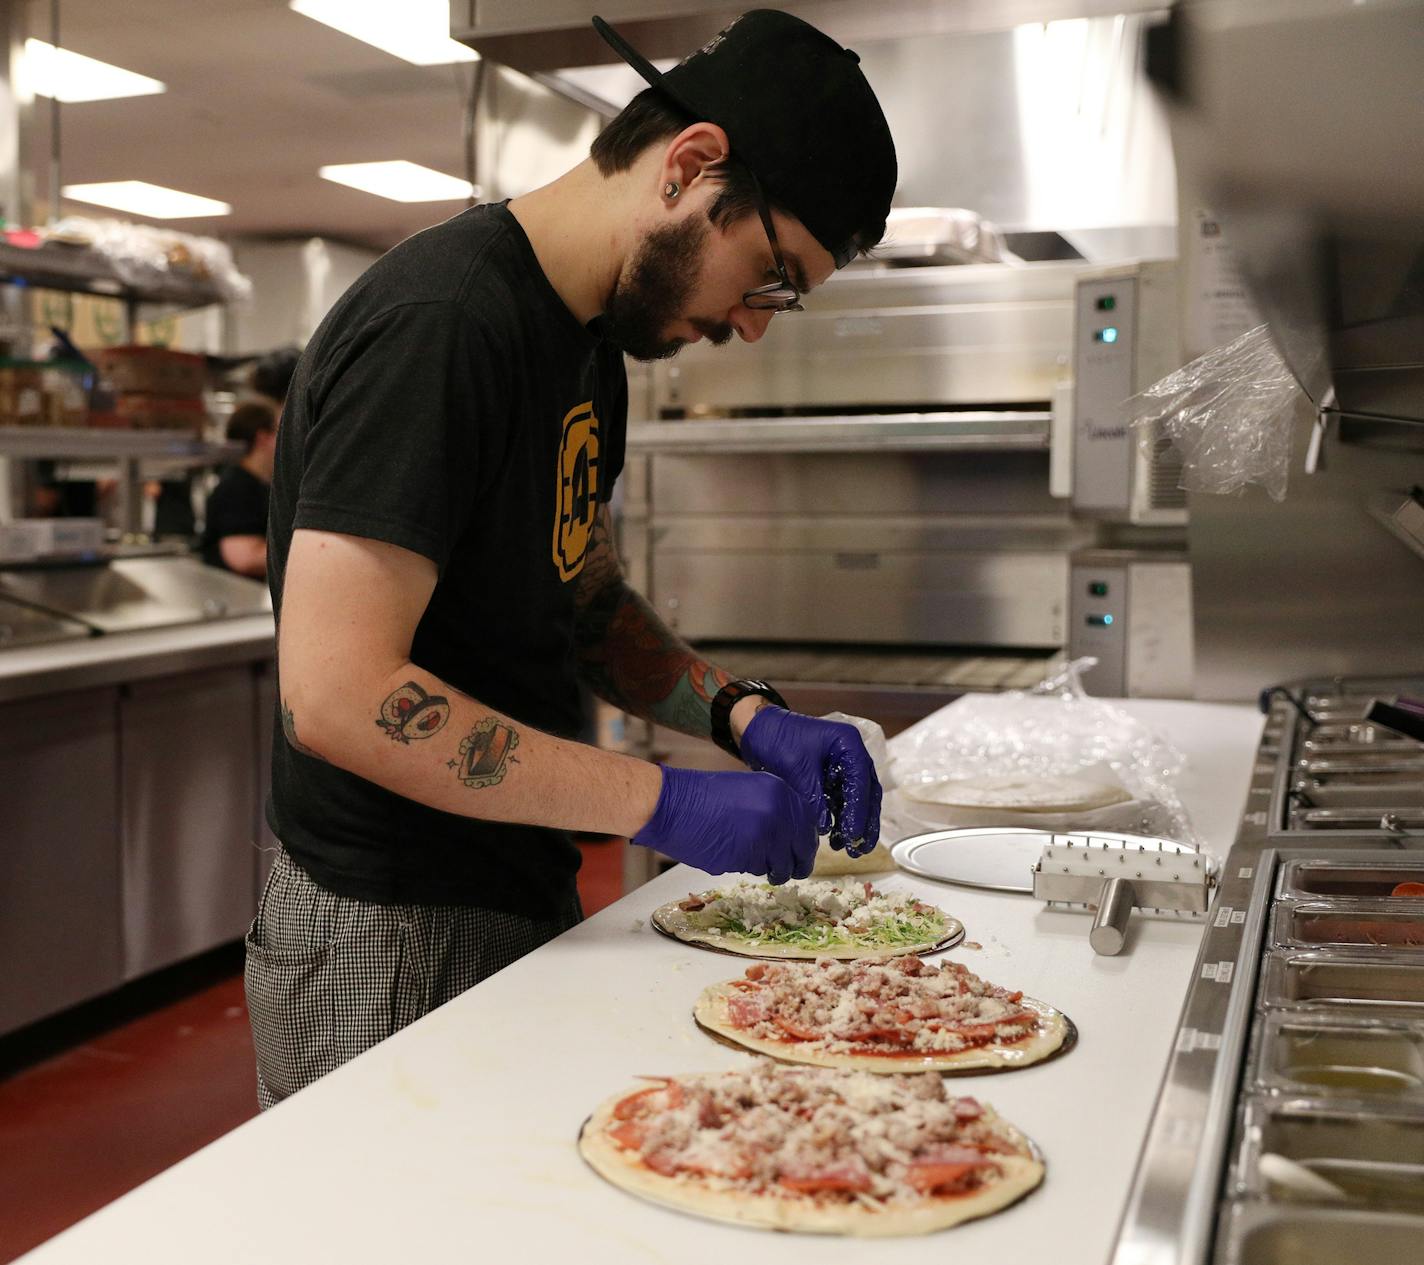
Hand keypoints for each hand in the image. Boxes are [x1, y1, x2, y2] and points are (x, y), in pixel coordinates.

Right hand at [632, 765, 818, 884]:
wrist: (671, 804)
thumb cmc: (704, 796)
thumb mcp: (749, 790)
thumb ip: (776, 809)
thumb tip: (794, 836)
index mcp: (780, 793)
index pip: (808, 827)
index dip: (806, 843)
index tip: (802, 852)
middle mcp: (777, 814)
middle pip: (800, 851)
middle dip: (795, 865)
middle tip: (789, 871)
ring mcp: (762, 837)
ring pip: (778, 865)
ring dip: (768, 867)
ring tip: (746, 854)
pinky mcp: (744, 857)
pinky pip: (755, 870)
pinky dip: (747, 867)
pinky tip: (730, 853)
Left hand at [738, 708, 881, 855]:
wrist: (757, 729)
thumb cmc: (776, 738)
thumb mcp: (796, 767)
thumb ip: (813, 796)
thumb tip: (825, 827)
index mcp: (848, 744)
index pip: (861, 781)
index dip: (859, 810)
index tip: (853, 834)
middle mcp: (850, 755)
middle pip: (866, 792)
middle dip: (865, 822)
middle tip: (860, 848)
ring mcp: (841, 768)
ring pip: (856, 801)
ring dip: (853, 824)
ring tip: (848, 849)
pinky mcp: (829, 779)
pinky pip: (840, 803)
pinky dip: (839, 820)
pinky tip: (834, 839)